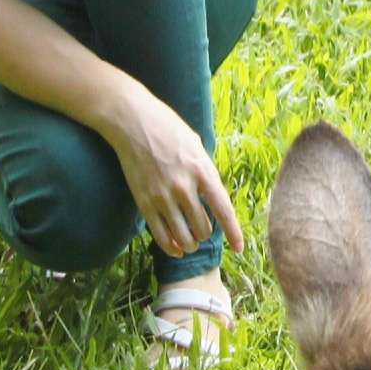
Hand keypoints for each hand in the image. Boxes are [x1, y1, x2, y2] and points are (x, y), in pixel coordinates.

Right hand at [103, 83, 242, 260]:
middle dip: (205, 234)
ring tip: (190, 242)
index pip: (223, 209)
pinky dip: (171, 247)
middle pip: (203, 228)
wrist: (132, 121)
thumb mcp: (196, 146)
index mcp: (202, 170)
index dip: (233, 233)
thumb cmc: (168, 129)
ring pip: (184, 236)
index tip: (238, 248)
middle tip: (202, 230)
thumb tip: (213, 197)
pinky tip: (176, 248)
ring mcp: (162, 195)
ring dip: (190, 243)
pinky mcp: (143, 201)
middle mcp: (184, 186)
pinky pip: (161, 235)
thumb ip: (206, 172)